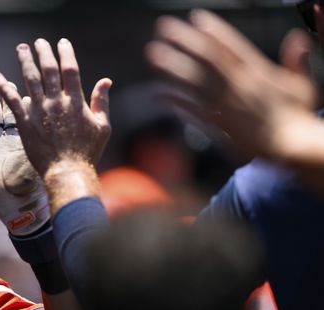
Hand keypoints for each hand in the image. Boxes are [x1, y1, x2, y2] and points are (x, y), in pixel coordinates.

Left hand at [0, 38, 111, 177]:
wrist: (68, 172)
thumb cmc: (87, 152)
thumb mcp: (102, 126)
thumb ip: (102, 102)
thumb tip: (106, 81)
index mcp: (76, 101)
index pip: (70, 69)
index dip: (65, 53)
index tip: (62, 43)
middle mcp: (57, 102)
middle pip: (49, 70)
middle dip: (43, 52)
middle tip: (38, 42)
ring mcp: (40, 112)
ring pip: (30, 79)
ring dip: (25, 62)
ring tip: (21, 49)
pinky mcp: (25, 123)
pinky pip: (12, 100)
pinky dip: (4, 87)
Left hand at [145, 9, 317, 159]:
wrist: (289, 147)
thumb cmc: (297, 116)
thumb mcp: (301, 84)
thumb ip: (294, 61)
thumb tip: (296, 38)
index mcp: (258, 72)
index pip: (232, 46)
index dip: (213, 31)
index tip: (196, 17)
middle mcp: (238, 86)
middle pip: (206, 59)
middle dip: (184, 41)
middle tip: (163, 27)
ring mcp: (225, 106)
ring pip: (193, 82)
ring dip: (171, 67)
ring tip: (151, 54)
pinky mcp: (217, 125)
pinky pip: (191, 110)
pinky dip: (175, 101)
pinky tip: (158, 93)